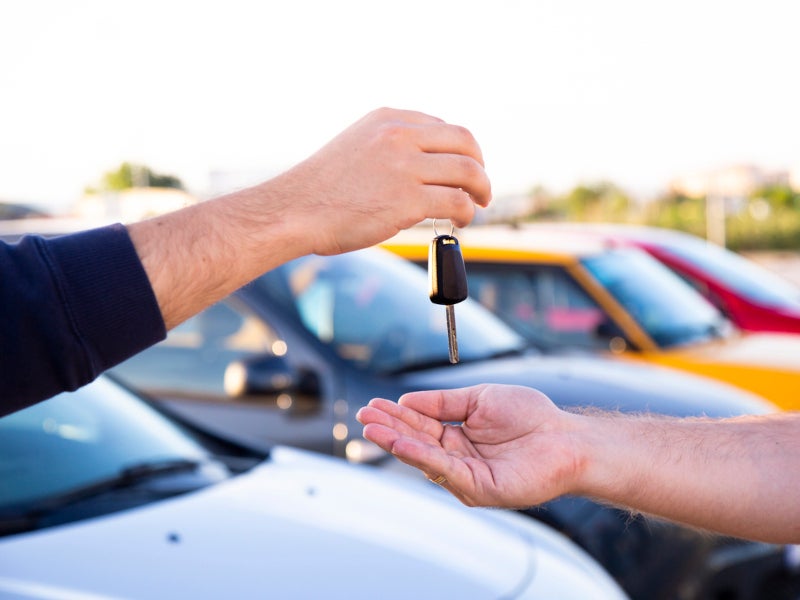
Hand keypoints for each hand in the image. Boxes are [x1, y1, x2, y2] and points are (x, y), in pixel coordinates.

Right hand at [267, 107, 491, 255]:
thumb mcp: (357, 146)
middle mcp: (400, 135)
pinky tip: (461, 222)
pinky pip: (456, 202)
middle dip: (480, 166)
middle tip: (481, 187)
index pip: (444, 127)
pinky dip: (467, 213)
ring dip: (481, 191)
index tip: (464, 168)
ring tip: (476, 206)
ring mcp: (405, 166)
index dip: (463, 150)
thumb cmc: (322, 188)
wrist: (295, 210)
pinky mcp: (408, 200)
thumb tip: (427, 167)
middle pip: (465, 143)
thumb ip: (391, 147)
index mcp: (388, 119)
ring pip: (468, 172)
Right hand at [357, 384, 582, 507]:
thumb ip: (443, 402)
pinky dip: (421, 457)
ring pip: (424, 458)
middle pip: (416, 442)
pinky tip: (402, 443)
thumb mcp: (479, 398)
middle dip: (388, 429)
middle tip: (364, 416)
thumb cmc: (531, 416)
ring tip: (373, 429)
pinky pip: (444, 470)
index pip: (419, 424)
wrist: (567, 438)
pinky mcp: (478, 489)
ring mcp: (466, 475)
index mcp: (457, 435)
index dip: (396, 414)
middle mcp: (457, 457)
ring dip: (396, 443)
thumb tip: (406, 399)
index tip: (373, 405)